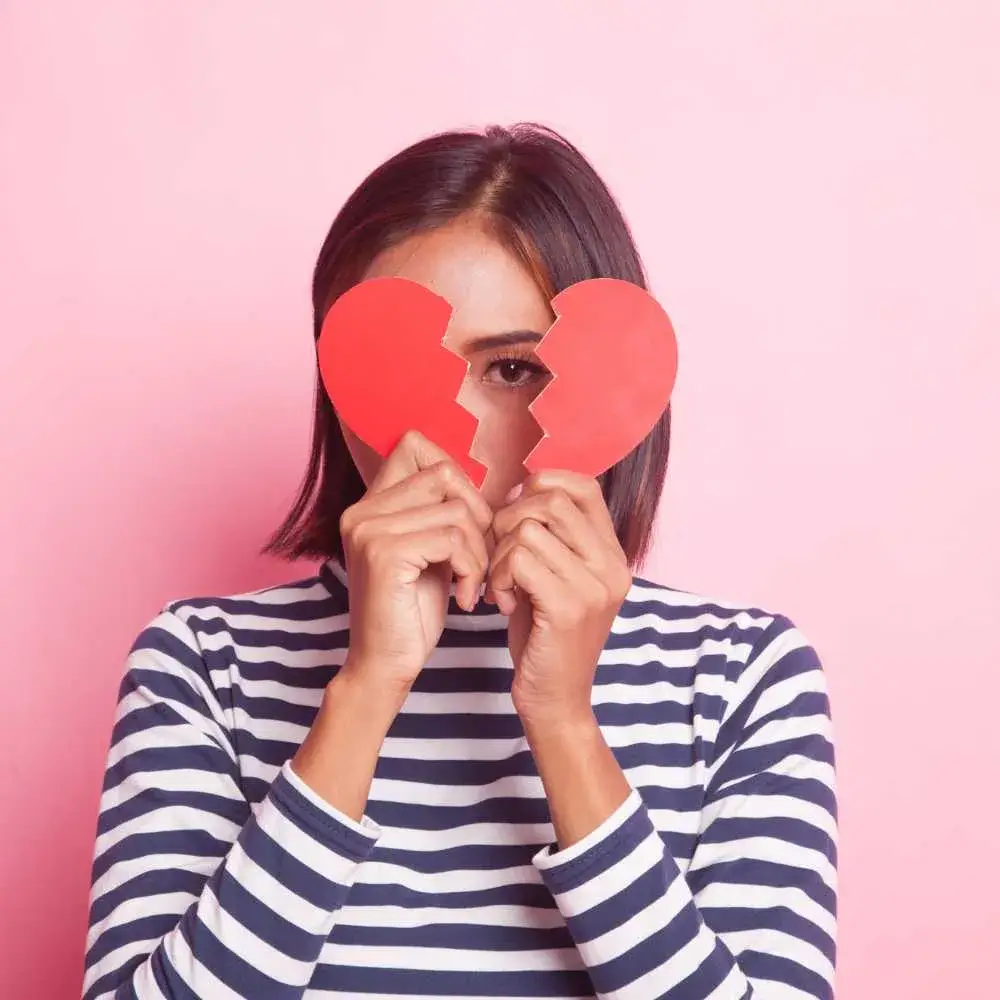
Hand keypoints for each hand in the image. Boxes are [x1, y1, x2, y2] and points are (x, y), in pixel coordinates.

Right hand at [339, 430, 492, 697]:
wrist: (385, 666)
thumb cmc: (412, 611)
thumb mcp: (429, 550)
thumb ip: (438, 511)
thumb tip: (476, 476)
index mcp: (369, 504)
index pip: (414, 444)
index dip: (456, 476)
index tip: (469, 522)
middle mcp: (362, 510)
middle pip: (444, 473)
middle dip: (477, 515)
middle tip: (480, 559)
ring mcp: (369, 529)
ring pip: (456, 510)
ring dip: (479, 550)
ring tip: (475, 583)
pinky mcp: (384, 553)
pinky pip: (453, 539)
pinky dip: (472, 568)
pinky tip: (466, 597)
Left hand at [488, 471, 632, 727]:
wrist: (556, 700)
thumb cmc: (546, 636)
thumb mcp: (555, 576)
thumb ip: (551, 535)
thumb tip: (522, 485)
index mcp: (613, 554)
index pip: (584, 485)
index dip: (541, 485)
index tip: (514, 514)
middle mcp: (612, 566)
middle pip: (551, 500)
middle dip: (508, 520)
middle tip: (498, 554)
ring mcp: (594, 586)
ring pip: (527, 530)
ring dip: (498, 555)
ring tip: (500, 585)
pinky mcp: (569, 607)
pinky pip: (519, 560)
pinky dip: (498, 577)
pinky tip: (500, 603)